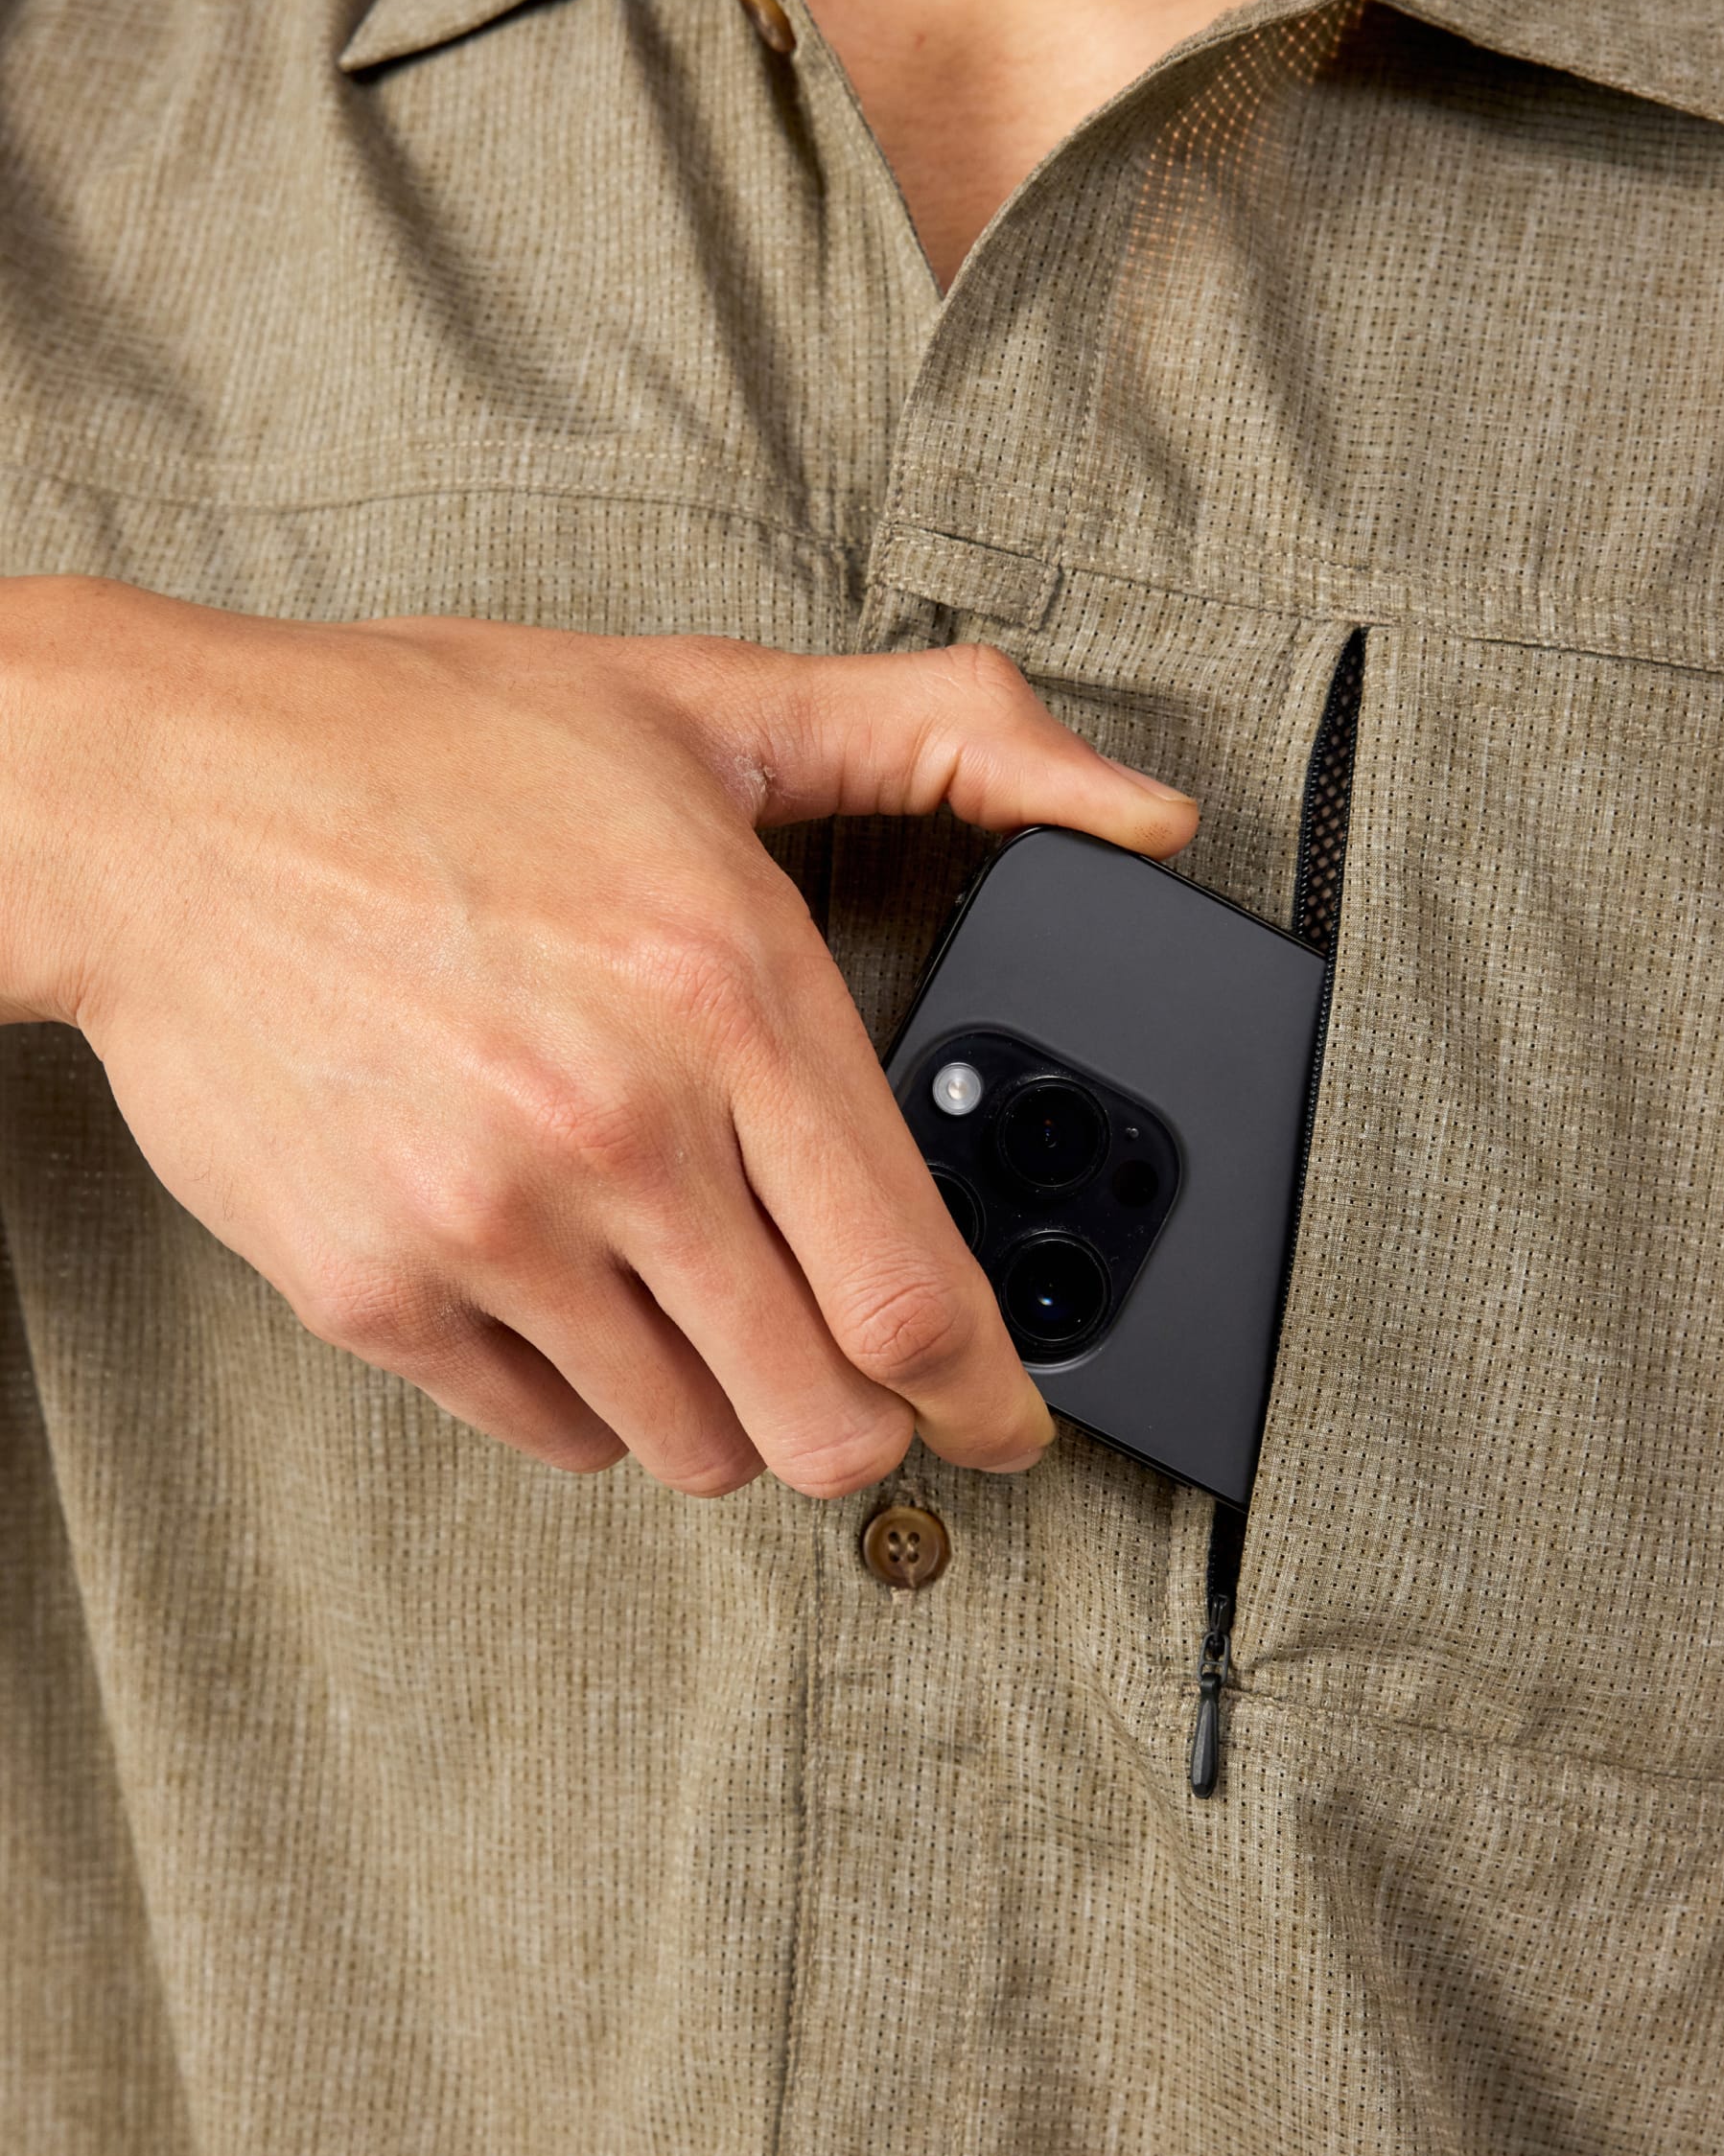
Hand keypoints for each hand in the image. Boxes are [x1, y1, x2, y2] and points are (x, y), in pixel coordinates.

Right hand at [0, 578, 1197, 1494]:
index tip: (1012, 1428)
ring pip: (693, 1448)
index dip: (992, 1398)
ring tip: (705, 1316)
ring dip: (732, 1415)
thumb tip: (1134, 807)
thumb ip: (946, 741)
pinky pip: (550, 1432)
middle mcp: (621, 1127)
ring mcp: (489, 1223)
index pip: (912, 1288)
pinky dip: (593, 1401)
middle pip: (823, 1419)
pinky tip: (581, 1300)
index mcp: (728, 988)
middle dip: (873, 1432)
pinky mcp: (374, 1290)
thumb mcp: (704, 707)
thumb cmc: (423, 750)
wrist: (157, 801)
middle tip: (863, 1389)